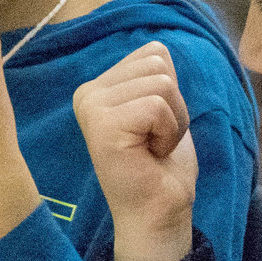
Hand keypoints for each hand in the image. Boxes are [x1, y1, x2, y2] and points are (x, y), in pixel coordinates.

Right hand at [74, 42, 197, 260]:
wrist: (156, 212)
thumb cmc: (160, 165)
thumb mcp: (160, 108)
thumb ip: (152, 76)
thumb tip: (157, 47)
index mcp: (97, 86)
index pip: (153, 53)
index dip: (171, 91)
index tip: (154, 126)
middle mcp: (87, 93)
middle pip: (157, 63)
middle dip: (174, 103)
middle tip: (155, 138)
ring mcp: (91, 108)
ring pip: (161, 83)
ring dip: (173, 120)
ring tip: (153, 146)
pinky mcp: (102, 125)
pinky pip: (158, 105)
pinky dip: (168, 132)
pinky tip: (151, 153)